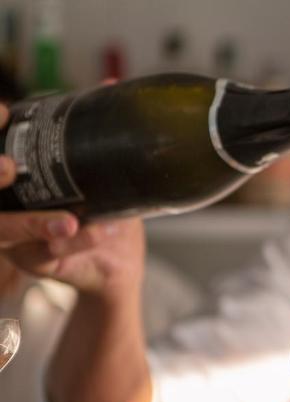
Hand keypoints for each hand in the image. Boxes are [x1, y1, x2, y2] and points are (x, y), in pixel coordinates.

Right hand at [0, 103, 143, 302]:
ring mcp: (10, 235)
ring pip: (5, 230)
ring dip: (33, 223)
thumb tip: (111, 85)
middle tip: (9, 166)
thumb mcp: (93, 168)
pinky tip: (90, 232)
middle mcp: (3, 204)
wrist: (114, 263)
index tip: (3, 113)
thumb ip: (92, 133)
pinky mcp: (31, 261)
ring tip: (69, 221)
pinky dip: (68, 244)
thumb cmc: (96, 208)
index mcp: (9, 177)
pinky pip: (41, 256)